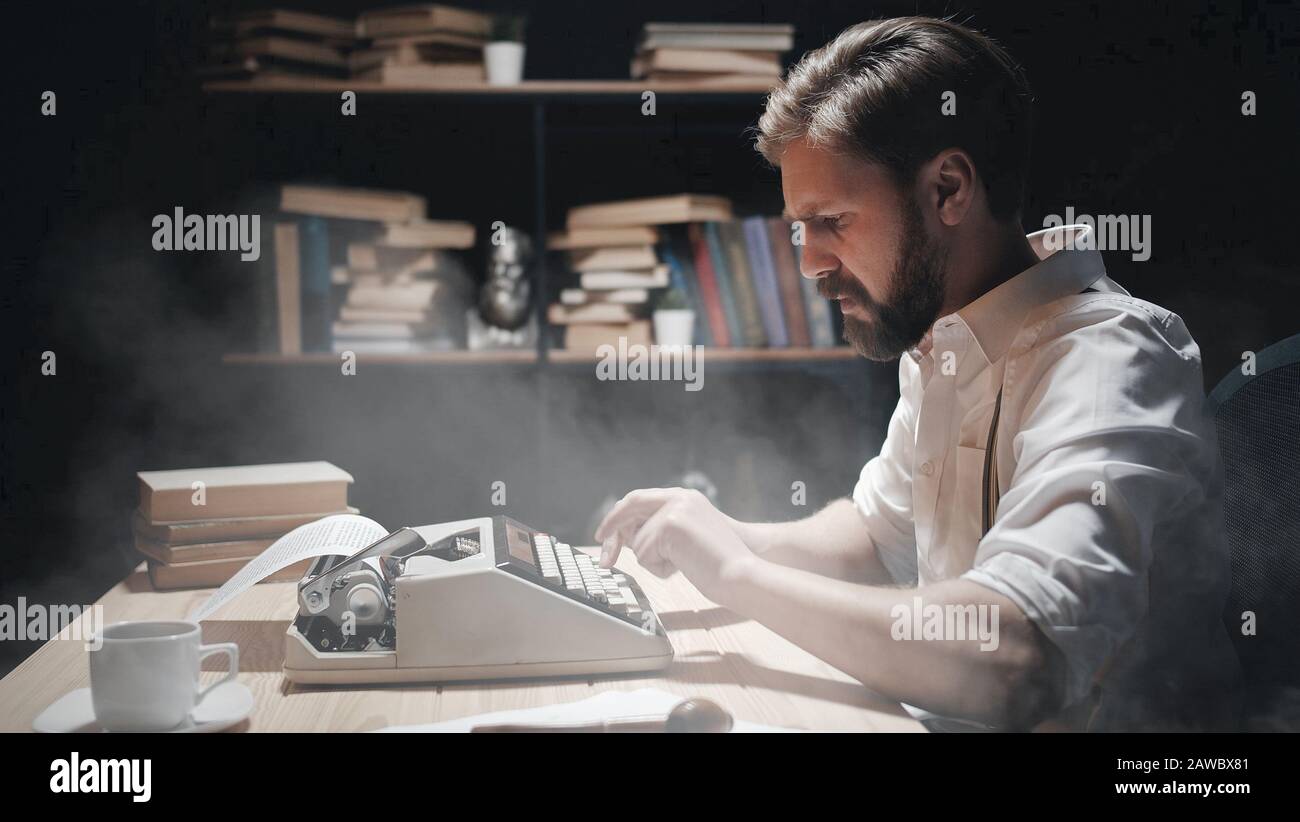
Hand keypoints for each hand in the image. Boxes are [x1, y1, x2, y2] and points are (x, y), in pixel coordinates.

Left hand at [594, 488, 756, 604]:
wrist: (742, 574)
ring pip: (638, 541)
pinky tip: (684, 567)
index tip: (605, 533)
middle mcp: (678, 497)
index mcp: (684, 498)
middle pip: (629, 508)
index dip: (619, 515)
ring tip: (684, 564)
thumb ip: (660, 531)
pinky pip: (645, 554)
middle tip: (604, 559)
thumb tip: (624, 537)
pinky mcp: (669, 526)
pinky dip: (659, 568)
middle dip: (612, 533)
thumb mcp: (686, 540)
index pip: (640, 498)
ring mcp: (674, 509)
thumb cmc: (718, 565)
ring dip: (653, 561)